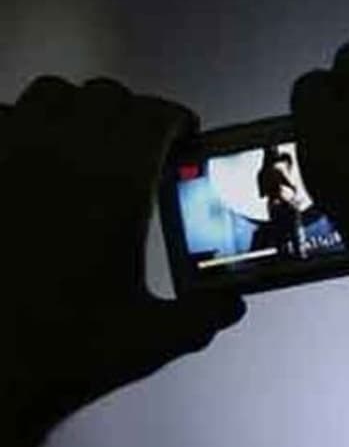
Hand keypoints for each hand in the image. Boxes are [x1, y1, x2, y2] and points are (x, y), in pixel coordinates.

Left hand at [0, 77, 244, 446]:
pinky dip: (19, 124)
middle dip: (130, 113)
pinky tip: (27, 159)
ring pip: (49, 94)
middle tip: (142, 144)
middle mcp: (60, 158)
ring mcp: (8, 160)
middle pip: (106, 95)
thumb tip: (229, 305)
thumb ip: (201, 316)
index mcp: (115, 186)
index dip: (177, 120)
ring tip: (84, 142)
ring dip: (74, 109)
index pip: (156, 114)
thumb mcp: (149, 340)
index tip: (184, 137)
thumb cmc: (55, 353)